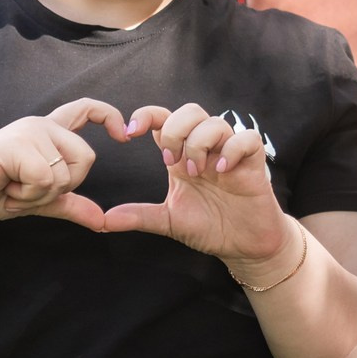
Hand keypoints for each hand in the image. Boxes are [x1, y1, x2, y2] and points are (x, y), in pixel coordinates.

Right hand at [0, 98, 122, 228]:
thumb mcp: (38, 199)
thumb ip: (70, 204)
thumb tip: (102, 221)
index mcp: (48, 133)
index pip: (86, 109)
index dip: (109, 116)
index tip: (123, 135)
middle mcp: (41, 126)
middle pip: (86, 157)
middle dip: (63, 186)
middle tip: (29, 190)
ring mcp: (29, 132)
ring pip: (64, 173)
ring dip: (39, 194)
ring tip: (13, 187)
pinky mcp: (16, 144)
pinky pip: (45, 178)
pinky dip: (28, 194)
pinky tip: (6, 187)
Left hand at [100, 103, 288, 264]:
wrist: (244, 246)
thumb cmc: (210, 227)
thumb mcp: (168, 221)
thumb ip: (139, 216)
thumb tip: (102, 221)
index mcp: (182, 157)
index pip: (164, 120)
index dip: (146, 116)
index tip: (129, 133)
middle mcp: (206, 150)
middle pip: (189, 111)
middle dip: (175, 131)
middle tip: (171, 162)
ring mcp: (230, 154)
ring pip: (215, 122)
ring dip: (199, 143)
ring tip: (198, 172)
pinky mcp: (253, 164)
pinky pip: (247, 139)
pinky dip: (232, 150)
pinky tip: (222, 170)